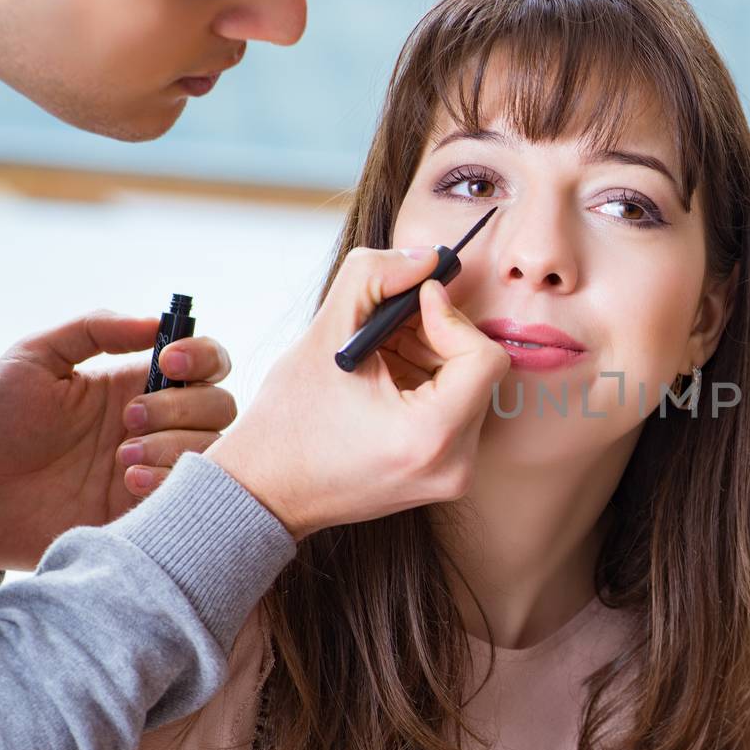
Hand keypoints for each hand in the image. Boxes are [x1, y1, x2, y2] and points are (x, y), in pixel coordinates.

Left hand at [0, 313, 236, 571]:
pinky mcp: (150, 506)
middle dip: (180, 407)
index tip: (167, 362)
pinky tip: (126, 481)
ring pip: (213, 447)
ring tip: (119, 457)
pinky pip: (193, 492)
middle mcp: (157, 423)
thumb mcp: (34, 358)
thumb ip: (94, 330)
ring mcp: (157, 465)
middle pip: (219, 404)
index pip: (205, 362)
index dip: (202, 356)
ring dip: (173, 445)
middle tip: (127, 419)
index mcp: (136, 384)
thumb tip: (156, 323)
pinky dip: (167, 481)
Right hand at [206, 247, 510, 539]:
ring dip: (431, 356)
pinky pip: (457, 411)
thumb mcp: (324, 335)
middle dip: (436, 334)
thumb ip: (374, 277)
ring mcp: (453, 476)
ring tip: (380, 353)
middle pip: (479, 370)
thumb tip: (427, 257)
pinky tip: (385, 379)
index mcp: (430, 437)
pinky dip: (428, 384)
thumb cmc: (288, 422)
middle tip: (389, 323)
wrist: (265, 492)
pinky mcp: (446, 477)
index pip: (484, 358)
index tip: (414, 301)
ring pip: (469, 388)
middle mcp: (454, 465)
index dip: (451, 318)